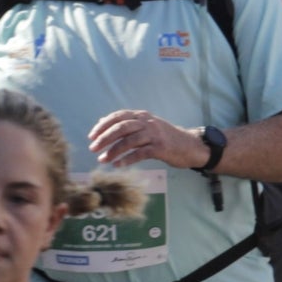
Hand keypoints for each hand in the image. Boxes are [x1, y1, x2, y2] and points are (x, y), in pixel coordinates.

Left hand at [87, 109, 204, 170]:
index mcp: (142, 116)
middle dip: (104, 138)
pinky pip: (140, 153)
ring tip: (102, 160)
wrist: (190, 146)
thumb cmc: (164, 137)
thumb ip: (126, 123)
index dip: (102, 126)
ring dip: (113, 151)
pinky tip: (118, 165)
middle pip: (121, 127)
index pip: (118, 116)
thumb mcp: (146, 126)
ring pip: (129, 140)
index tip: (91, 136)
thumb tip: (102, 121)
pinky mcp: (161, 148)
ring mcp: (155, 134)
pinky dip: (127, 159)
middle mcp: (148, 122)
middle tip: (92, 148)